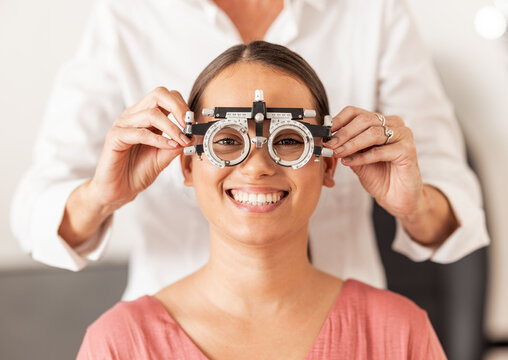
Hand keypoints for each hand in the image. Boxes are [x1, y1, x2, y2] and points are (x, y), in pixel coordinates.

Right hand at [90, 87, 192, 213]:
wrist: (118, 190)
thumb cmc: (137, 172)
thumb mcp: (163, 157)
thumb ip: (176, 145)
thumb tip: (192, 136)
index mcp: (146, 117)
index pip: (166, 96)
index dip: (182, 106)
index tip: (193, 123)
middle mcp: (134, 116)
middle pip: (158, 94)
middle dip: (178, 107)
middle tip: (189, 124)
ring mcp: (123, 124)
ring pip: (151, 113)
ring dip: (172, 127)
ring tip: (182, 141)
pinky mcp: (115, 137)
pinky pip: (140, 132)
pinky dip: (158, 139)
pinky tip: (168, 146)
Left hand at [323, 106, 423, 220]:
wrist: (396, 197)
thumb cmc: (379, 176)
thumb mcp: (356, 159)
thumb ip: (346, 147)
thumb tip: (328, 139)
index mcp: (381, 122)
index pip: (356, 112)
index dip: (338, 120)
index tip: (325, 132)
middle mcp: (394, 125)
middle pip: (364, 120)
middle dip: (343, 133)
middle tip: (330, 145)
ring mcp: (403, 136)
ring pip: (373, 133)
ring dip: (351, 144)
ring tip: (338, 153)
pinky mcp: (408, 150)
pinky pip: (380, 151)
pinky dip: (362, 157)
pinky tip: (350, 162)